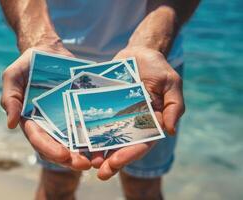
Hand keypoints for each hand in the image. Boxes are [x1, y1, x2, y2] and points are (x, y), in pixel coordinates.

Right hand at [0, 42, 90, 169]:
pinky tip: (107, 143)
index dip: (50, 149)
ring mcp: (66, 118)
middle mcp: (50, 124)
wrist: (49, 52)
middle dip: (71, 159)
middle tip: (85, 164)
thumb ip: (10, 98)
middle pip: (59, 147)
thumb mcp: (13, 77)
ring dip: (86, 153)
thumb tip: (11, 124)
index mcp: (32, 121)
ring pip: (76, 141)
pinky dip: (96, 136)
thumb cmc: (28, 64)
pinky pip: (89, 125)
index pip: (39, 140)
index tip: (63, 155)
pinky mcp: (80, 110)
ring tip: (99, 160)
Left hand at [96, 46, 184, 179]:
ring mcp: (117, 115)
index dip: (129, 155)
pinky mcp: (104, 105)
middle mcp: (132, 122)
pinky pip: (94, 119)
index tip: (115, 163)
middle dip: (111, 160)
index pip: (141, 143)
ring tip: (84, 161)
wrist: (139, 53)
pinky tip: (77, 139)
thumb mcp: (171, 84)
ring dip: (96, 150)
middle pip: (122, 146)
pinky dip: (86, 130)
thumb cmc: (158, 68)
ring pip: (106, 137)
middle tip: (98, 173)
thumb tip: (171, 131)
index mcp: (150, 122)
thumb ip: (173, 106)